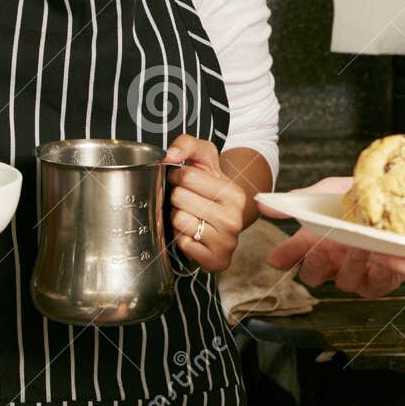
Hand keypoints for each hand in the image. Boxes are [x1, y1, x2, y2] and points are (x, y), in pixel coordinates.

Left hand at [165, 134, 251, 272]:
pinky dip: (180, 238)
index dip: (177, 176)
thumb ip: (187, 144)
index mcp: (234, 193)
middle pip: (180, 198)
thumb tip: (169, 155)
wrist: (223, 221)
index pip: (188, 176)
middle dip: (176, 197)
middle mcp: (234, 219)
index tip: (182, 180)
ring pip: (179, 221)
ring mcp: (227, 242)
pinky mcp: (216, 261)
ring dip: (176, 217)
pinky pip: (182, 244)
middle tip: (186, 200)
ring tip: (189, 215)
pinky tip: (192, 233)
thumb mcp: (204, 159)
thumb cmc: (210, 188)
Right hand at [265, 178, 404, 298]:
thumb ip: (298, 200)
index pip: (294, 255)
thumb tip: (263, 203)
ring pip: (344, 282)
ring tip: (358, 247)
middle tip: (318, 251)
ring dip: (350, 265)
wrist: (398, 197)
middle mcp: (334, 261)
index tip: (278, 258)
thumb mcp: (327, 192)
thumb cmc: (359, 196)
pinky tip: (381, 256)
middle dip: (314, 265)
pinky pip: (375, 285)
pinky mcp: (381, 281)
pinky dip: (378, 272)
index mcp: (317, 241)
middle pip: (313, 276)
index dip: (285, 257)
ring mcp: (356, 272)